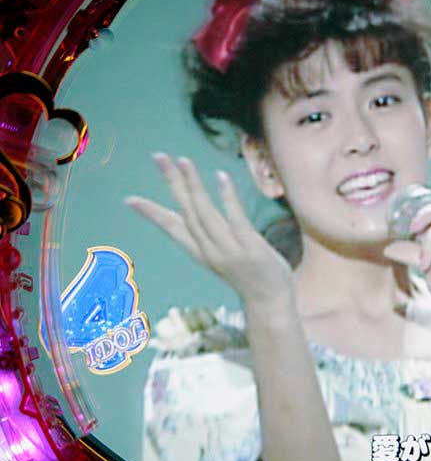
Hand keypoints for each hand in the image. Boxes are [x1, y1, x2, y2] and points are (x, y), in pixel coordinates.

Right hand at [125, 153, 293, 309]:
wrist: (270, 303)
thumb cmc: (250, 277)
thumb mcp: (224, 258)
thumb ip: (212, 238)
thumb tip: (204, 217)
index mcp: (201, 252)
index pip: (172, 228)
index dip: (152, 213)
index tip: (130, 200)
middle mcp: (209, 250)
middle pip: (186, 211)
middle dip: (172, 183)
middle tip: (158, 157)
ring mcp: (229, 249)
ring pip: (205, 212)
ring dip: (193, 185)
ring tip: (183, 161)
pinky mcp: (249, 247)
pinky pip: (235, 218)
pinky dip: (226, 197)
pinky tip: (220, 176)